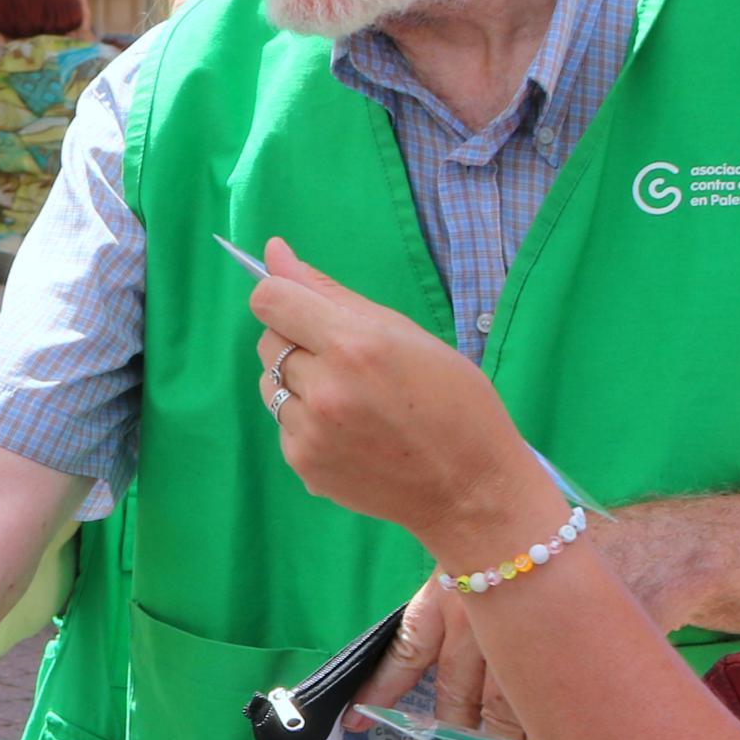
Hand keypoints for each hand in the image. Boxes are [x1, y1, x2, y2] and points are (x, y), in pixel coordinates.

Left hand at [244, 241, 540, 553]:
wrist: (471, 488)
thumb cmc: (454, 401)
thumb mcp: (405, 333)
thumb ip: (332, 293)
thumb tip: (274, 252)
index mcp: (354, 345)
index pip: (271, 301)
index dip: (279, 294)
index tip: (298, 302)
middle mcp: (324, 388)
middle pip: (267, 340)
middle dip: (295, 337)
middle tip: (344, 356)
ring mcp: (310, 432)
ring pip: (268, 383)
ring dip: (297, 380)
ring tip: (351, 396)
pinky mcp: (304, 465)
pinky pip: (283, 423)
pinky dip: (305, 419)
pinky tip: (351, 430)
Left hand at [369, 511, 698, 739]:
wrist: (654, 547)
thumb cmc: (565, 555)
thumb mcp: (502, 562)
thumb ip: (466, 602)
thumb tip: (432, 657)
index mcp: (459, 584)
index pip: (410, 645)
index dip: (384, 687)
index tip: (360, 722)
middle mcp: (491, 609)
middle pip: (461, 686)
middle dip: (452, 731)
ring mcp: (537, 634)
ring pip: (506, 706)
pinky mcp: (579, 657)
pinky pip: (553, 710)